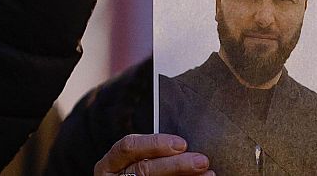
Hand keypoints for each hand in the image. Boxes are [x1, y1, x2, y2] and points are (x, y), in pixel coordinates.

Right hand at [94, 134, 210, 175]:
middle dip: (176, 164)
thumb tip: (184, 146)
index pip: (129, 147)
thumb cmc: (133, 174)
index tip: (182, 143)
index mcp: (109, 165)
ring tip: (208, 175)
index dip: (155, 144)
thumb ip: (150, 154)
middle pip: (144, 169)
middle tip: (202, 161)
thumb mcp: (133, 162)